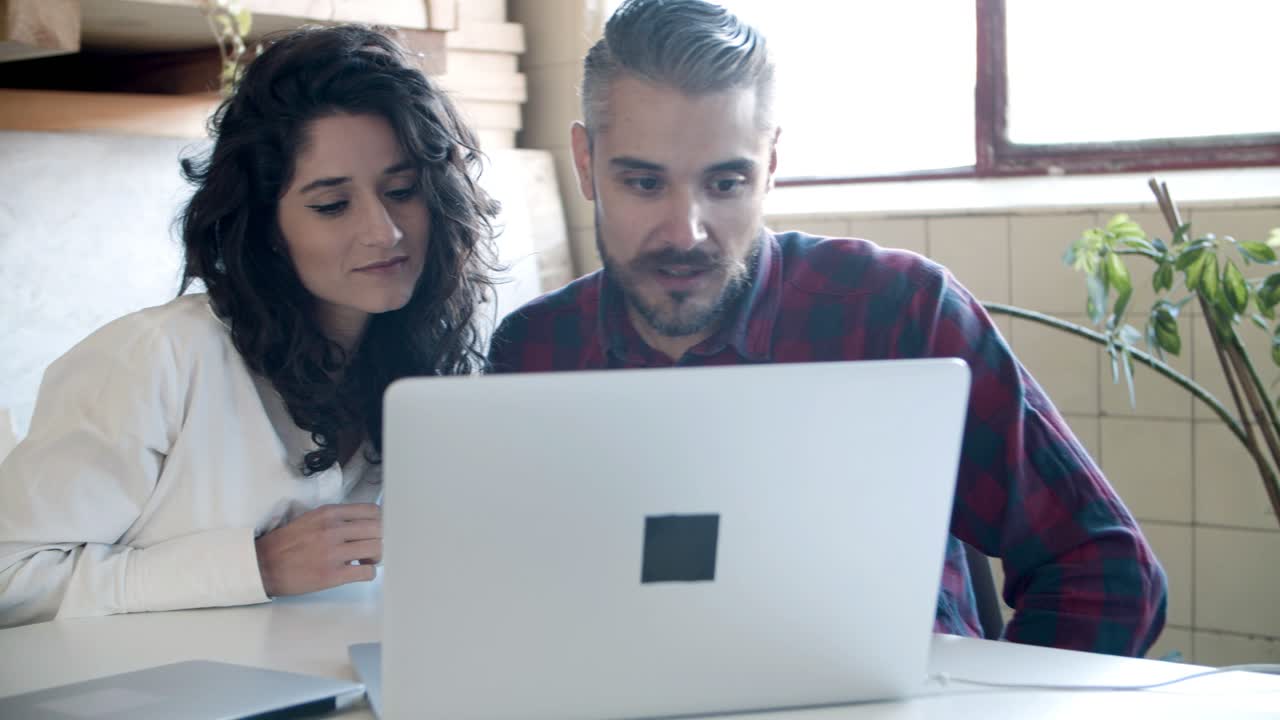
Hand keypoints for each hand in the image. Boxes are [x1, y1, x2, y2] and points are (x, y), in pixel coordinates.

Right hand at [254, 503, 381, 596]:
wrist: (263, 565)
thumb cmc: (287, 544)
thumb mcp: (312, 520)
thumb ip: (337, 519)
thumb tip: (366, 524)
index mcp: (329, 513)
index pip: (372, 510)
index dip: (380, 521)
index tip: (377, 530)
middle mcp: (333, 529)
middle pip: (379, 529)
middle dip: (381, 539)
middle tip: (373, 548)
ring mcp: (334, 551)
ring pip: (377, 548)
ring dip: (377, 556)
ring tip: (366, 560)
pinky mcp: (333, 574)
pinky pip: (367, 572)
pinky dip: (369, 573)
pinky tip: (359, 572)